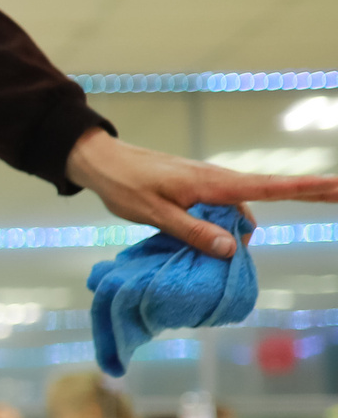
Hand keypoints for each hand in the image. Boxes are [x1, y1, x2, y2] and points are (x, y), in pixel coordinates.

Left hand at [67, 129, 337, 257]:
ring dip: (236, 231)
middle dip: (298, 200)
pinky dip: (221, 227)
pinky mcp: (199, 192)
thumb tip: (233, 249)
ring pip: (240, 211)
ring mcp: (210, 186)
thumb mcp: (155, 214)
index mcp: (214, 184)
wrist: (103, 163)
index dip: (308, 189)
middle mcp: (219, 182)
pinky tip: (204, 245)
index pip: (272, 187)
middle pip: (269, 195)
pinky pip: (222, 212)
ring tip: (210, 254)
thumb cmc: (126, 186)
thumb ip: (193, 232)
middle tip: (330, 202)